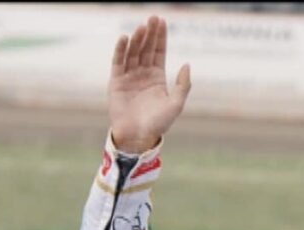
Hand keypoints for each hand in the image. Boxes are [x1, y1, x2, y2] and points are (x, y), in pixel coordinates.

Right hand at [108, 15, 190, 152]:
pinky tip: (125, 38)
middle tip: (153, 18)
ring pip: (133, 53)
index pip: (158, 52)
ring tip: (142, 27)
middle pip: (146, 49)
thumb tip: (186, 64)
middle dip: (149, 33)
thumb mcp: (176, 104)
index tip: (162, 22)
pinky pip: (118, 62)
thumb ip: (183, 85)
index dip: (160, 37)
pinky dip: (121, 50)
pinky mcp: (116, 82)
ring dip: (137, 39)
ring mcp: (129, 76)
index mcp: (157, 77)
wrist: (138, 137)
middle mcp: (142, 74)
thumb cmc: (159, 124)